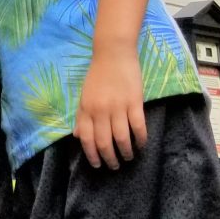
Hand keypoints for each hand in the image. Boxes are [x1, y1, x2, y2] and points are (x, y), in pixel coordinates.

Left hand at [74, 50, 146, 169]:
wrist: (113, 52)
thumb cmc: (98, 74)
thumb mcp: (84, 95)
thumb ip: (81, 116)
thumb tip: (78, 137)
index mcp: (87, 109)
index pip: (87, 139)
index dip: (92, 156)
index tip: (98, 165)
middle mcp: (101, 110)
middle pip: (105, 143)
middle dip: (110, 159)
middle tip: (115, 166)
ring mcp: (119, 107)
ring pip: (122, 139)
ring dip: (126, 152)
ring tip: (128, 157)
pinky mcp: (135, 102)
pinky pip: (139, 127)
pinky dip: (141, 140)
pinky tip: (141, 144)